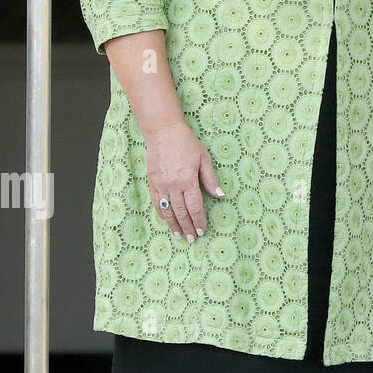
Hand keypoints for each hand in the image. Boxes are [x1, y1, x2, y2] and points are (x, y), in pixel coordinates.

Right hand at [145, 118, 222, 240]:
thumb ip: (210, 179)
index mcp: (188, 180)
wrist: (163, 133)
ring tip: (180, 235)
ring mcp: (160, 185)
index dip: (199, 221)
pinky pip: (156, 203)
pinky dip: (162, 214)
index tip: (203, 230)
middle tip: (193, 239)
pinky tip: (167, 221)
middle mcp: (173, 186)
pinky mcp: (152, 183)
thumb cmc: (187, 144)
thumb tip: (220, 195)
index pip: (195, 207)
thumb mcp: (204, 159)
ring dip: (174, 225)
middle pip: (181, 213)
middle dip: (188, 227)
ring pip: (167, 211)